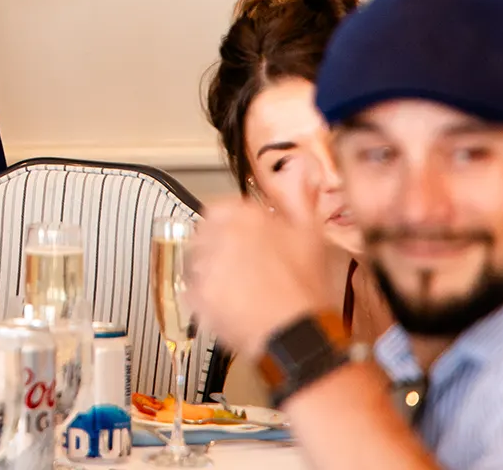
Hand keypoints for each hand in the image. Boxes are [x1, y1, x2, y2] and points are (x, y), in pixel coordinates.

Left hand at [185, 198, 335, 357]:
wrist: (296, 333)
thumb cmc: (305, 287)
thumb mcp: (311, 235)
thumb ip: (300, 198)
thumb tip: (301, 169)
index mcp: (243, 215)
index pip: (219, 210)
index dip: (230, 228)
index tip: (240, 241)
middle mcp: (219, 235)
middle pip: (204, 236)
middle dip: (218, 250)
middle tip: (241, 271)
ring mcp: (205, 265)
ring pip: (196, 263)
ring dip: (211, 273)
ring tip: (237, 291)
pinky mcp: (196, 294)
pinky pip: (191, 292)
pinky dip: (205, 299)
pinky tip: (229, 306)